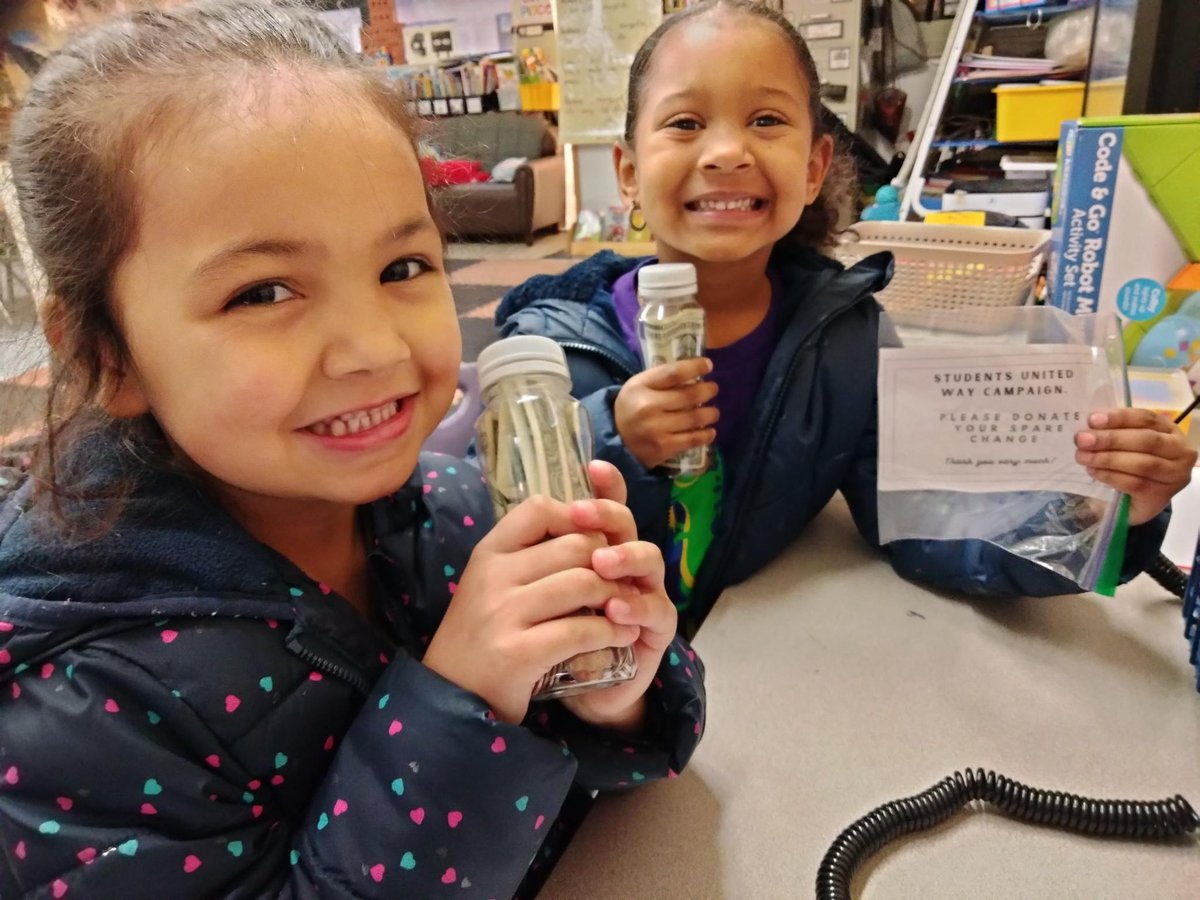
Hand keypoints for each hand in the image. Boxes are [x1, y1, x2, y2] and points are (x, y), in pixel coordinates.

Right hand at [423, 490, 639, 724]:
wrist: (454, 698)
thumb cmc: (484, 636)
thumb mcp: (493, 585)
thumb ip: (529, 557)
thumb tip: (588, 526)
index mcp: (488, 553)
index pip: (540, 509)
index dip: (578, 518)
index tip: (595, 543)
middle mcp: (493, 576)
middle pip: (575, 546)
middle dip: (610, 562)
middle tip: (623, 581)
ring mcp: (503, 614)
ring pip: (585, 583)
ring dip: (618, 596)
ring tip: (627, 609)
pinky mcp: (519, 653)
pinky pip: (582, 630)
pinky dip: (612, 631)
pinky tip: (622, 636)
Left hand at [558, 462, 676, 733]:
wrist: (577, 687)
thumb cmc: (557, 633)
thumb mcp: (542, 592)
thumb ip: (541, 556)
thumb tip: (527, 511)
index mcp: (600, 545)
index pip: (607, 506)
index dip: (607, 485)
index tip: (592, 467)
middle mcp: (627, 562)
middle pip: (627, 523)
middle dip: (607, 513)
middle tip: (580, 514)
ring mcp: (647, 592)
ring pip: (650, 558)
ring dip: (625, 556)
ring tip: (601, 562)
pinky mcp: (656, 629)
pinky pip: (655, 610)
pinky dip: (635, 605)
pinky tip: (615, 607)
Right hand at [614, 358, 717, 469]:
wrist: (616, 440)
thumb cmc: (632, 407)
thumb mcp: (639, 386)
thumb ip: (663, 377)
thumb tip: (696, 373)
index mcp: (641, 387)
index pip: (674, 373)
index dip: (695, 367)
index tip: (708, 365)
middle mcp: (648, 407)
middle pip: (689, 395)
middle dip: (708, 390)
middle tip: (713, 389)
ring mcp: (656, 429)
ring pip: (695, 418)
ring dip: (711, 413)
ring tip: (713, 412)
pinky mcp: (663, 448)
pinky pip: (693, 439)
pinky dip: (706, 434)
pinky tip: (710, 431)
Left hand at [1075, 408, 1195, 525]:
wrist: (1141, 498)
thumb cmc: (1133, 460)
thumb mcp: (1129, 442)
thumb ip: (1116, 431)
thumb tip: (1089, 426)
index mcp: (1170, 430)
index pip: (1146, 419)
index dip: (1119, 418)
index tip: (1092, 420)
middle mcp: (1179, 451)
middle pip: (1145, 441)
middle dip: (1111, 439)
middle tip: (1082, 440)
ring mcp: (1174, 475)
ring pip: (1141, 464)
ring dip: (1108, 459)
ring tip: (1083, 457)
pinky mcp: (1162, 495)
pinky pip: (1135, 483)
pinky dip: (1111, 476)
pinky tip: (1093, 471)